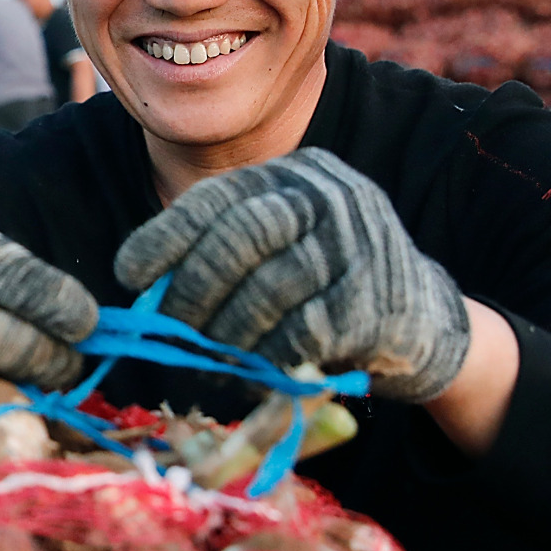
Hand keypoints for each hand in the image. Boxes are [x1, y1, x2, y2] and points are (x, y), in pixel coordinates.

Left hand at [115, 147, 469, 401]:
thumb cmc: (325, 288)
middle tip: (166, 330)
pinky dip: (267, 359)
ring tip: (208, 362)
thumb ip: (224, 255)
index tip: (129, 273)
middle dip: (192, 289)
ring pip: (268, 291)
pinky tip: (255, 374)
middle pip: (241, 237)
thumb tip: (144, 293)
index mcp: (295, 176)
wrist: (421, 322)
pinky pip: (302, 335)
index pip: (217, 198)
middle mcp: (331, 198)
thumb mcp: (280, 250)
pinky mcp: (379, 302)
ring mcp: (361, 246)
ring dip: (226, 336)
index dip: (165, 236)